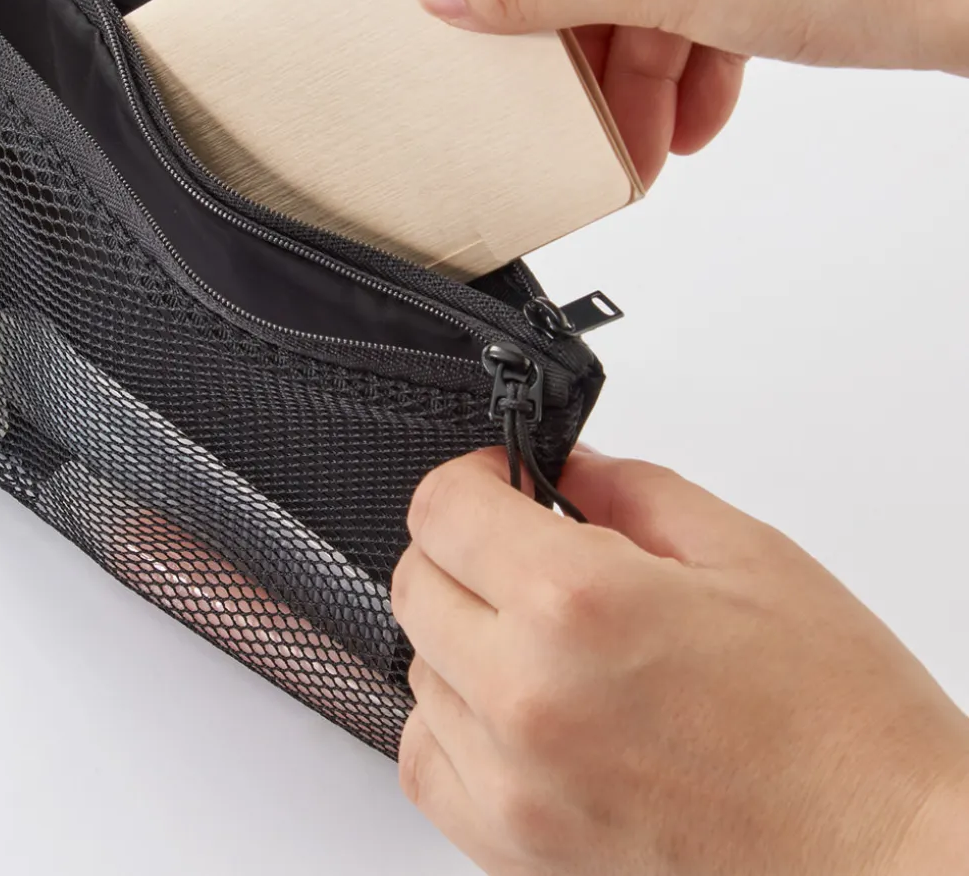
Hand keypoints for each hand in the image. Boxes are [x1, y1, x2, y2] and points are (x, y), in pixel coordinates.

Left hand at [391, 446, 968, 874]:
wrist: (889, 863)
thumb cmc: (841, 723)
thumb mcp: (745, 554)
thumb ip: (629, 491)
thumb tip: (559, 469)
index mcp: (580, 604)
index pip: (442, 506)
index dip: (473, 476)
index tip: (504, 483)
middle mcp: (527, 696)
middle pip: (416, 582)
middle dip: (462, 547)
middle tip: (525, 550)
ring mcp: (514, 784)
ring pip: (418, 668)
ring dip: (465, 634)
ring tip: (549, 639)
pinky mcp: (516, 851)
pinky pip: (427, 762)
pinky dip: (454, 721)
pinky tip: (518, 707)